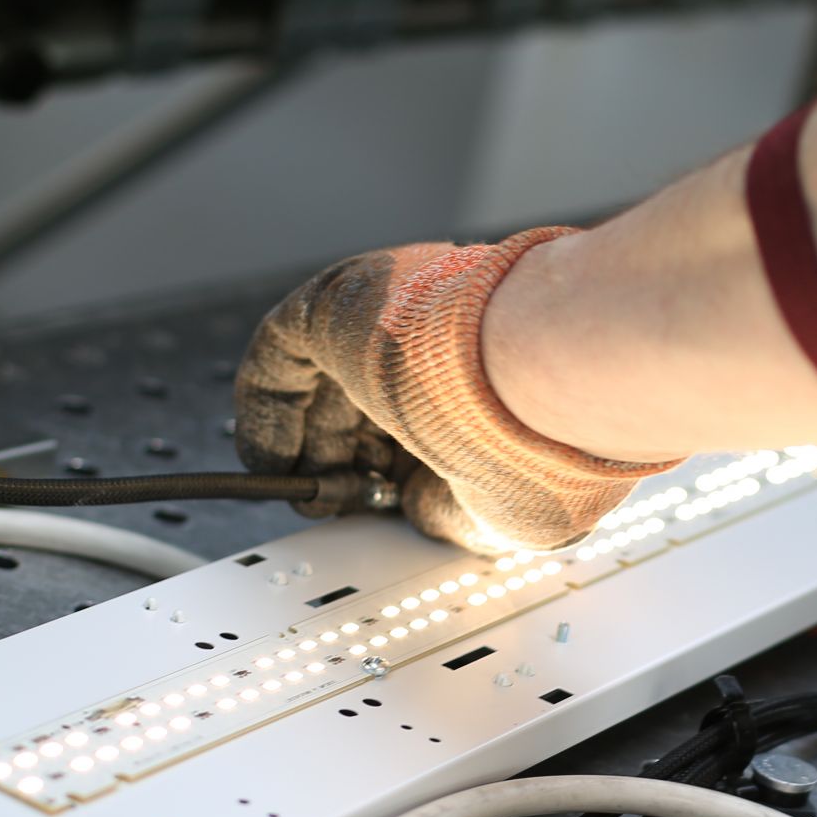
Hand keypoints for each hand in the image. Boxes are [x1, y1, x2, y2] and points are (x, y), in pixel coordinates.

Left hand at [233, 228, 682, 550]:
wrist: (540, 376)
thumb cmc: (547, 435)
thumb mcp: (510, 503)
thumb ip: (461, 508)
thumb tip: (425, 514)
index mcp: (497, 363)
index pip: (426, 413)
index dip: (399, 467)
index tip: (390, 505)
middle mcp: (443, 330)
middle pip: (370, 394)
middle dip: (352, 459)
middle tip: (346, 504)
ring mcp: (392, 309)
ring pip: (327, 375)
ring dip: (311, 443)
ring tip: (311, 493)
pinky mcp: (338, 302)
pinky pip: (282, 353)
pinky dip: (270, 413)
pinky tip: (278, 462)